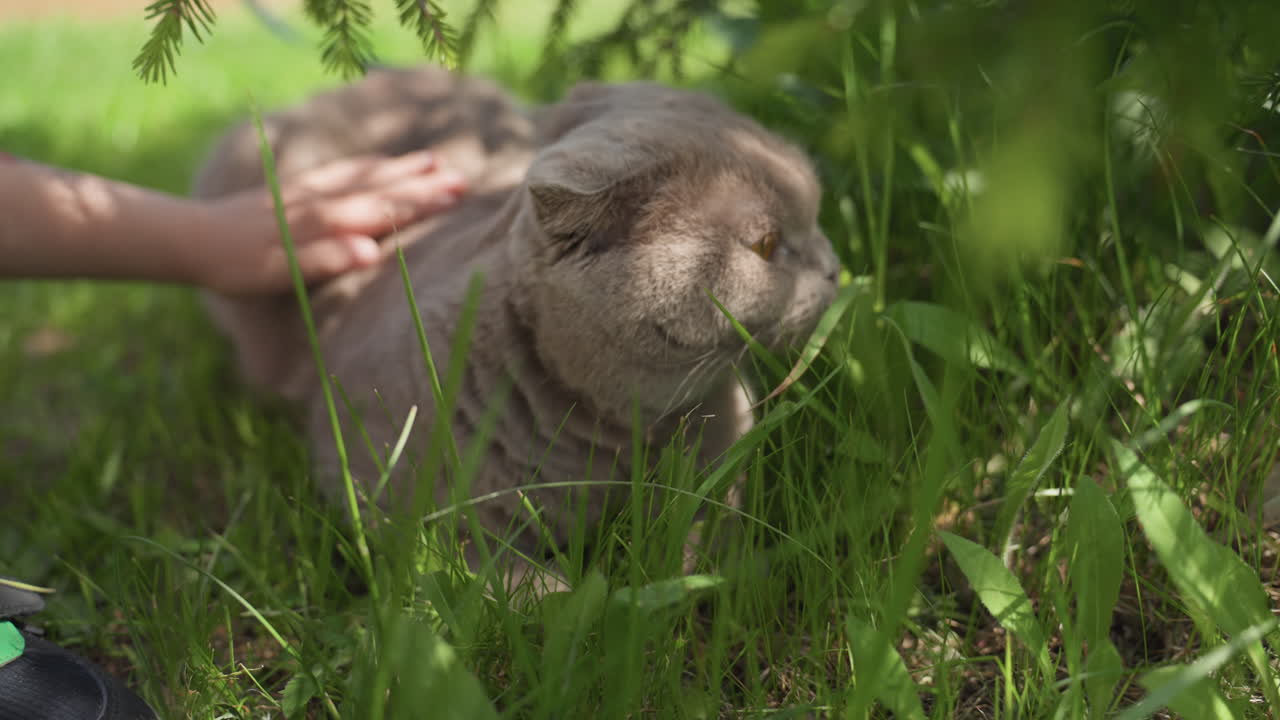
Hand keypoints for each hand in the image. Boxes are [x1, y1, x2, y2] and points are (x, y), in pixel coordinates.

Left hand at [196, 150, 466, 294]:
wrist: (191, 239)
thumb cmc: (238, 267)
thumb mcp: (281, 272)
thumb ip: (327, 259)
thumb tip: (371, 250)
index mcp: (324, 222)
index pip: (382, 208)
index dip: (421, 202)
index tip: (457, 194)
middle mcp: (321, 201)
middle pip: (379, 188)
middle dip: (421, 184)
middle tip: (462, 178)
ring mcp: (308, 193)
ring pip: (362, 176)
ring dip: (399, 170)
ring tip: (433, 161)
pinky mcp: (294, 191)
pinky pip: (340, 173)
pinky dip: (365, 166)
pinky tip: (376, 164)